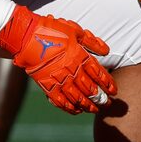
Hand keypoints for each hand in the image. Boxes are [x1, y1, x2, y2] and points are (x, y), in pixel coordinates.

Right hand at [0, 6, 116, 114]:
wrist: (26, 36)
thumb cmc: (51, 30)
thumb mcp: (74, 30)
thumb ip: (91, 42)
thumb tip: (106, 51)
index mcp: (79, 56)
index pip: (98, 73)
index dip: (107, 83)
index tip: (114, 91)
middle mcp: (71, 70)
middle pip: (90, 89)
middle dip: (100, 98)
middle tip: (107, 104)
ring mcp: (58, 79)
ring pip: (77, 98)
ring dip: (88, 105)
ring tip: (95, 110)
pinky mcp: (46, 85)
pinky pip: (60, 101)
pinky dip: (69, 107)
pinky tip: (76, 111)